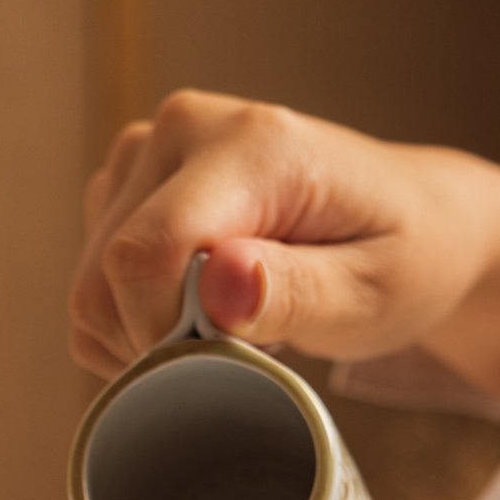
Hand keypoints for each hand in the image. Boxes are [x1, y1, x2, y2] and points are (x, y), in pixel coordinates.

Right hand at [70, 91, 499, 415]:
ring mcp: (147, 154)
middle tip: (241, 356)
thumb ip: (295, 291)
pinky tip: (195, 321)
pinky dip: (132, 329)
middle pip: (105, 276)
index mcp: (251, 144)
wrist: (410, 223)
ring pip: (89, 288)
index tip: (226, 369)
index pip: (147, 253)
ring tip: (228, 333)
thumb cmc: (400, 259)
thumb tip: (219, 281)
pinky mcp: (127, 187)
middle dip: (159, 346)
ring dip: (145, 340)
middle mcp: (184, 129)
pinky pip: (92, 288)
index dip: (164, 337)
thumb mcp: (371, 294)